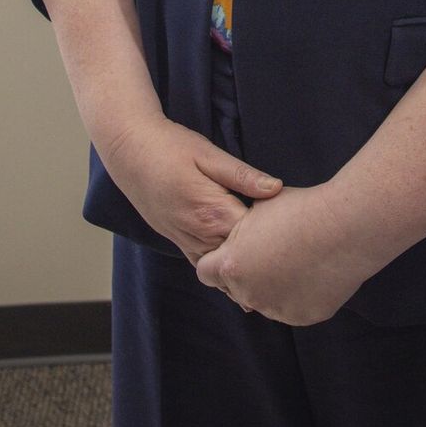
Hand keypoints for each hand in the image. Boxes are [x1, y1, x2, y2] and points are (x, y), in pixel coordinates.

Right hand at [98, 116, 284, 267]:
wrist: (128, 152)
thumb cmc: (169, 146)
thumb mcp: (208, 154)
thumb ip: (243, 175)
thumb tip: (277, 188)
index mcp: (212, 211)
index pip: (255, 235)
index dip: (277, 233)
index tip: (297, 228)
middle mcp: (199, 233)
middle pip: (241, 257)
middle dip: (264, 256)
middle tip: (294, 256)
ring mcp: (186, 241)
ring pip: (222, 267)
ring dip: (244, 267)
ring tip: (272, 270)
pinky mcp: (177, 241)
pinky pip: (202, 265)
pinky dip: (220, 272)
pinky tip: (238, 279)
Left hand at [194, 183, 375, 326]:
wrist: (346, 226)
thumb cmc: (301, 210)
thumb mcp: (257, 209)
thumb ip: (238, 231)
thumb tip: (234, 235)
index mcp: (232, 265)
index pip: (206, 273)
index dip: (217, 260)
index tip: (233, 251)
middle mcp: (250, 293)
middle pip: (236, 288)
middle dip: (247, 273)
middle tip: (270, 252)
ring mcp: (276, 309)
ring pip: (264, 300)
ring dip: (272, 286)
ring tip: (295, 258)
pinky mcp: (303, 317)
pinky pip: (292, 308)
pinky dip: (298, 294)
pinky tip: (312, 271)